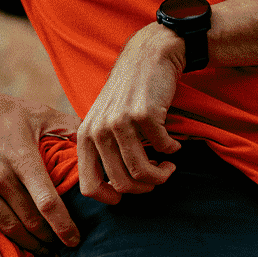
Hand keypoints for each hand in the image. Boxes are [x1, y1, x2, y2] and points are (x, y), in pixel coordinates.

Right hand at [0, 78, 81, 256]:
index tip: (76, 239)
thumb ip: (71, 128)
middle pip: (30, 220)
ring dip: (27, 244)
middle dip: (49, 238)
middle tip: (62, 246)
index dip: (64, 226)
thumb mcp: (40, 113)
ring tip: (42, 251)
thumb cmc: (4, 111)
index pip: (48, 203)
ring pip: (8, 227)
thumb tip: (99, 141)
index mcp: (22, 158)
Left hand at [77, 23, 186, 203]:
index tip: (127, 196)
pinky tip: (173, 144)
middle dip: (144, 189)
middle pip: (121, 185)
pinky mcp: (144, 114)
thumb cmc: (128, 95)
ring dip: (161, 176)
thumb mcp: (103, 121)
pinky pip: (163, 148)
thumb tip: (114, 191)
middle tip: (156, 179)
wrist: (148, 56)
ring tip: (168, 168)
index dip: (110, 199)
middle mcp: (97, 131)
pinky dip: (173, 151)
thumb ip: (101, 150)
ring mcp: (119, 122)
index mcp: (84, 137)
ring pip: (142, 173)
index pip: (88, 187)